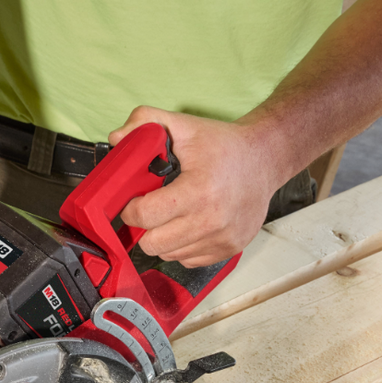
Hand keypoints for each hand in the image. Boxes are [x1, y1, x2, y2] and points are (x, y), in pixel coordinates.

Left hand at [108, 106, 283, 266]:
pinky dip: (182, 246)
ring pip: (169, 255)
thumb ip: (146, 122)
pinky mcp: (229, 249)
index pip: (145, 216)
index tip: (133, 202)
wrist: (265, 159)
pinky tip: (189, 224)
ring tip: (172, 215)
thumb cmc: (224, 145)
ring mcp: (223, 239)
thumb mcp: (184, 125)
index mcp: (198, 191)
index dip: (131, 209)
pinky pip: (189, 260)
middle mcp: (212, 221)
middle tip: (151, 210)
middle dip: (144, 227)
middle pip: (153, 244)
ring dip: (163, 238)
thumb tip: (116, 138)